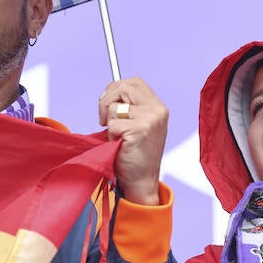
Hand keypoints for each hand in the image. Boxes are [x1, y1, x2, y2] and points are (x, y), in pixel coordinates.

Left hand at [97, 77, 166, 204]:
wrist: (141, 181)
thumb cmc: (135, 154)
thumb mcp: (138, 124)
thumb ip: (130, 107)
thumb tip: (108, 91)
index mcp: (158, 106)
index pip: (133, 81)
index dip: (115, 89)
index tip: (109, 103)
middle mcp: (157, 110)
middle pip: (121, 87)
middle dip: (105, 102)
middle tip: (104, 121)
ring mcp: (150, 119)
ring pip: (114, 107)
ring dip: (109, 123)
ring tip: (118, 137)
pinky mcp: (139, 130)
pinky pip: (112, 124)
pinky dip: (110, 136)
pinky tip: (119, 145)